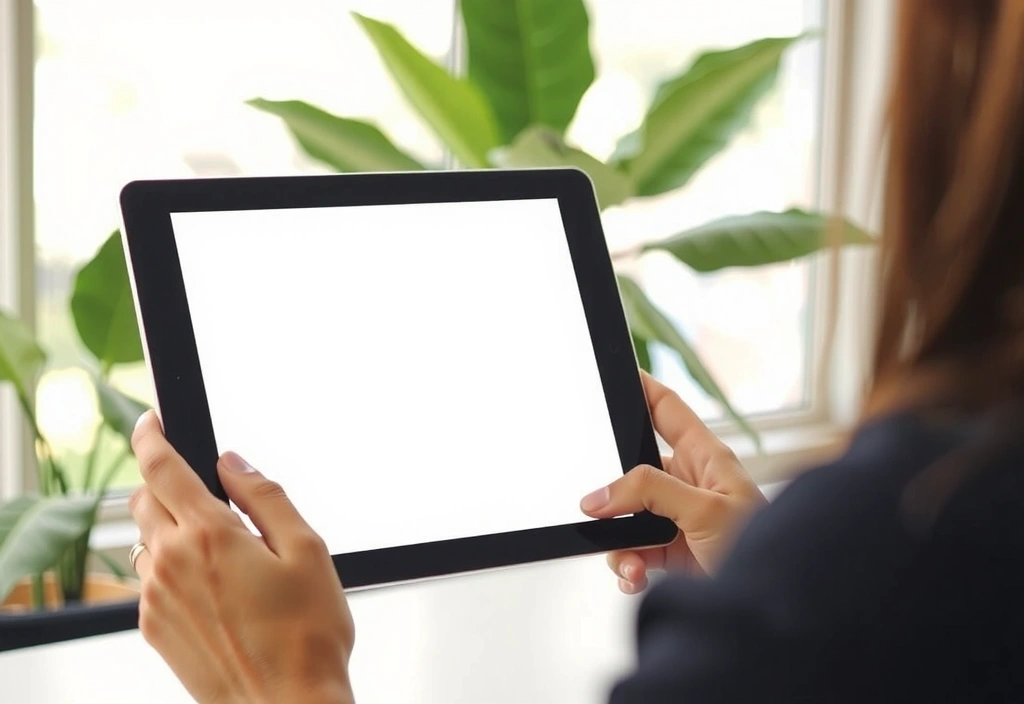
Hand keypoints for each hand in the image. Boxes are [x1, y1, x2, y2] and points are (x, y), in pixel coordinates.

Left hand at [129, 411, 354, 703]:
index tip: (150, 420)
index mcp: (207, 537)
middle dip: (164, 482)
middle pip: (143, 500)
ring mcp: (156, 600)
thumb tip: (234, 463)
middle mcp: (170, 564)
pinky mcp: (154, 630)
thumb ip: (265, 496)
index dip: (150, 435)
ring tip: (220, 549)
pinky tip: (215, 587)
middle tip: (204, 490)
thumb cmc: (307, 636)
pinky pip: (151, 579)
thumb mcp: (307, 550)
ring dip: (169, 527)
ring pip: (146, 540)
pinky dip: (172, 566)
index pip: (161, 467)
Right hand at [580, 372, 765, 592]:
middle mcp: (690, 484)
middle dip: (615, 493)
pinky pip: (633, 551)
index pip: (666, 409)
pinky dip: (628, 566)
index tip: (613, 377)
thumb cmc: (766, 549)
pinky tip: (636, 576)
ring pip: (628, 517)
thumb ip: (650, 492)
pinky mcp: (672, 553)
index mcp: (706, 457)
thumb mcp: (705, 509)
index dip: (641, 388)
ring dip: (621, 543)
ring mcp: (679, 519)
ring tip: (631, 562)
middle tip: (602, 506)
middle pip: (634, 472)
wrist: (772, 604)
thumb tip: (602, 493)